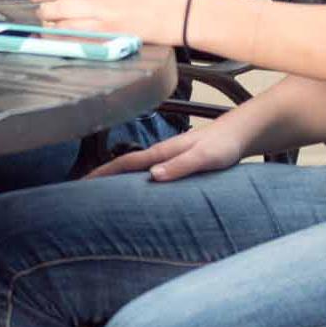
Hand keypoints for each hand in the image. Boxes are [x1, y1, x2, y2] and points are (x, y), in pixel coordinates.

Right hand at [89, 124, 244, 182]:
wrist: (241, 133)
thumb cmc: (224, 145)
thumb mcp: (204, 157)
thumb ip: (180, 165)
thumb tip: (153, 175)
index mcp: (162, 152)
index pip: (125, 163)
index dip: (103, 172)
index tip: (83, 182)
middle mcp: (162, 154)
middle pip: (125, 166)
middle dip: (104, 176)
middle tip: (85, 192)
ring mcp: (169, 157)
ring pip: (137, 169)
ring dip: (119, 179)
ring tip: (104, 194)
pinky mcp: (178, 162)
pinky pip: (151, 172)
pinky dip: (138, 180)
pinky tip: (139, 189)